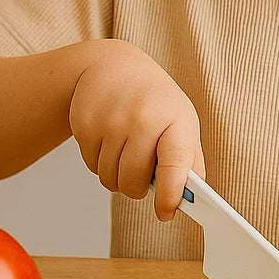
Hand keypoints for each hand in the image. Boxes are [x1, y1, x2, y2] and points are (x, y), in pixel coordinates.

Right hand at [68, 40, 205, 219]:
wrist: (114, 66)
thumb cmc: (155, 101)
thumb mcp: (181, 121)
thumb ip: (188, 161)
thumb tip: (193, 200)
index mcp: (174, 120)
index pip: (175, 164)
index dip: (170, 193)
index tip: (165, 212)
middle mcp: (142, 119)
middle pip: (134, 182)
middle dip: (137, 188)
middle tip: (142, 176)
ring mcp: (110, 121)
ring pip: (109, 179)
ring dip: (117, 177)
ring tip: (126, 152)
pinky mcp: (84, 124)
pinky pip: (91, 166)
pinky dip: (100, 162)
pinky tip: (109, 139)